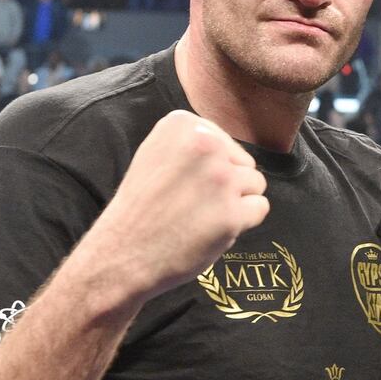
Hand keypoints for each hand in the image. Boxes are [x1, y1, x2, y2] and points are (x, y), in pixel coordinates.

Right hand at [82, 110, 269, 302]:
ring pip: (255, 183)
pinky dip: (242, 222)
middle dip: (226, 184)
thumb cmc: (142, 207)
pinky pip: (259, 208)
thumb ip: (193, 143)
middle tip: (190, 203)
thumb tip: (230, 147)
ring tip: (201, 215)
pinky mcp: (231, 213)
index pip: (224, 143)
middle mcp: (204, 144)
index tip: (181, 183)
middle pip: (244, 162)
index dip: (208, 168)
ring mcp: (220, 179)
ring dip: (236, 203)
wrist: (121, 254)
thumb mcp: (157, 154)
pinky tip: (212, 229)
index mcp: (182, 124)